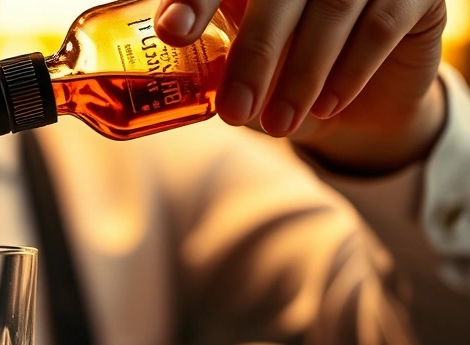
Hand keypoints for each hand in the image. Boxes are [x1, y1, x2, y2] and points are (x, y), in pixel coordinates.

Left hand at [155, 0, 447, 174]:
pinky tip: (326, 107)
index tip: (171, 30)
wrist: (367, 95)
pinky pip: (380, 27)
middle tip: (234, 111)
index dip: (196, 0)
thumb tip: (179, 90)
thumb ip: (219, 64)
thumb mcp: (250, 68)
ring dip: (302, 75)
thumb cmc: (291, 70)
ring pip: (334, 8)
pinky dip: (350, 71)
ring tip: (280, 124)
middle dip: (253, 55)